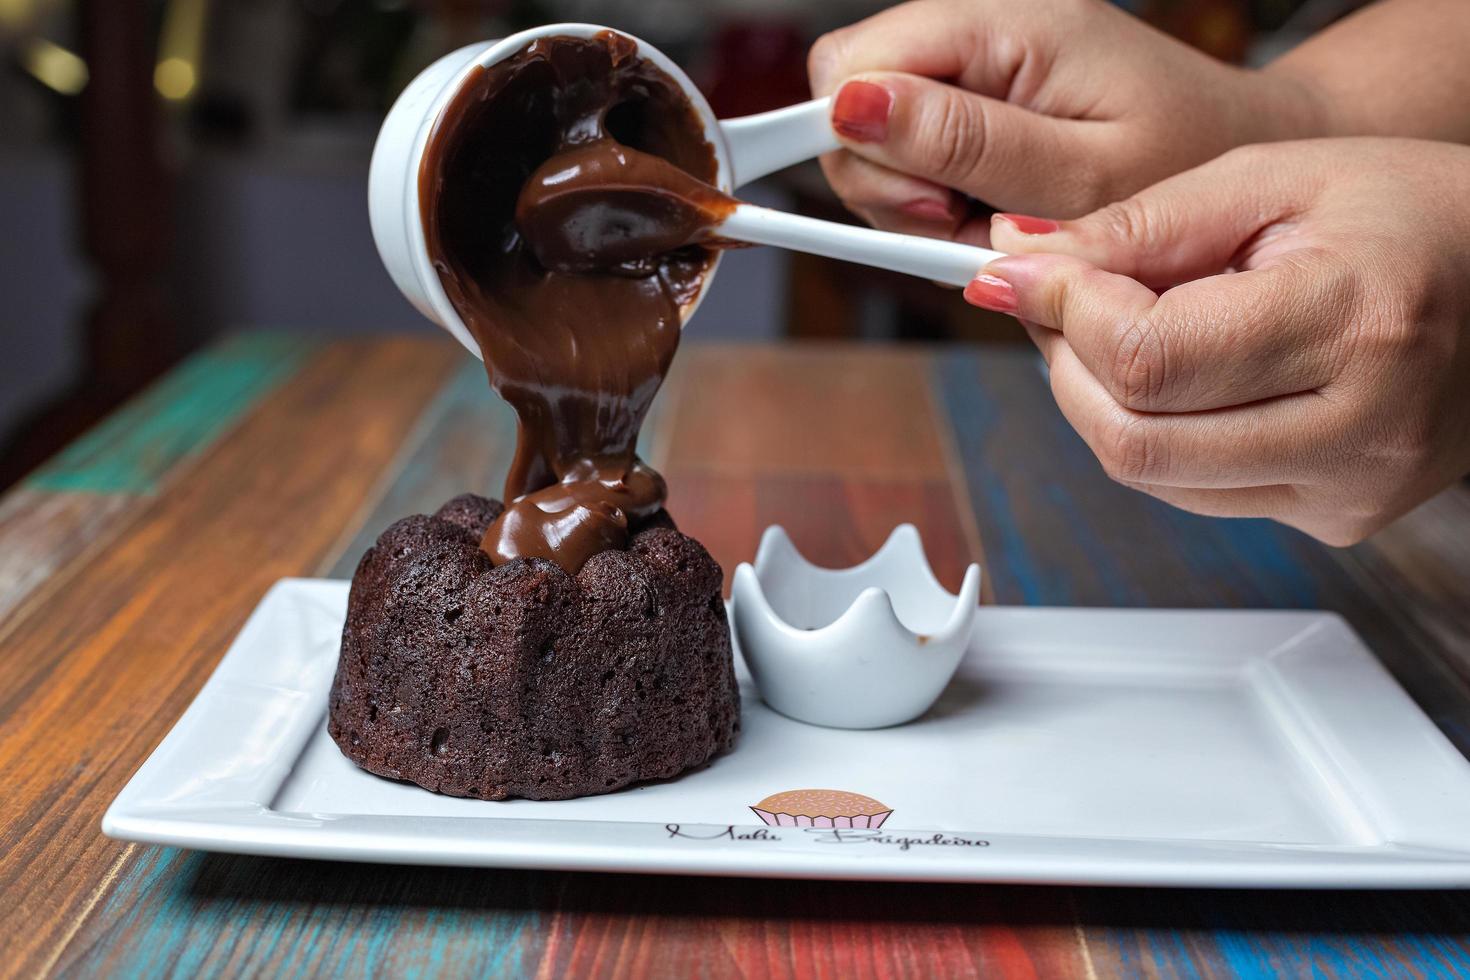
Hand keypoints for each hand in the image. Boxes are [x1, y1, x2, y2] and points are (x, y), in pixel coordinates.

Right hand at [808, 0, 1324, 238]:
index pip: (848, 63)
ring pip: (872, 133)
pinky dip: (941, 195)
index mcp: (1006, 25)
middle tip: (965, 219)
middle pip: (846, 98)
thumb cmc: (1187, 168)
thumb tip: (852, 106)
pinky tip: (997, 206)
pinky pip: (914, 149)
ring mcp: (978, 60)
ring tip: (997, 216)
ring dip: (916, 195)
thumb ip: (964, 142)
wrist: (1243, 158)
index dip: (859, 143)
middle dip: (886, 178)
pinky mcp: (982, 93)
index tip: (929, 203)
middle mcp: (981, 26)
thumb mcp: (1080, 174)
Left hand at [971, 138, 1469, 544]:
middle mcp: (1360, 428)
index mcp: (1357, 324)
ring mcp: (1350, 488)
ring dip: (1099, 401)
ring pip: (1149, 475)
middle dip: (1066, 364)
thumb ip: (1137, 227)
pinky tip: (1171, 375)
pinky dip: (1150, 430)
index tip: (1024, 271)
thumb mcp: (1270, 181)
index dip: (1065, 314)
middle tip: (1061, 300)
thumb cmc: (1414, 215)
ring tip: (1121, 327)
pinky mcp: (1336, 518)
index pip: (1149, 362)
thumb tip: (1022, 261)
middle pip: (1132, 439)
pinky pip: (1190, 490)